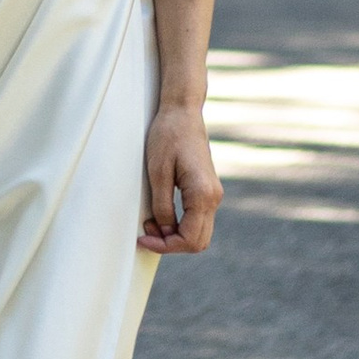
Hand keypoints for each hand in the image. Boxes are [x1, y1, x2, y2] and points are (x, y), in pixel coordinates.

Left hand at [141, 100, 220, 253]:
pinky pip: (198, 219)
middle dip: (172, 244)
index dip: (165, 245)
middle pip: (199, 242)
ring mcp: (213, 194)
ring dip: (177, 236)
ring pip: (200, 233)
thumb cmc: (168, 135)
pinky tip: (163, 217)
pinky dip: (182, 225)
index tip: (144, 239)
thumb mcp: (158, 173)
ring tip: (152, 225)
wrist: (183, 112)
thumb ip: (162, 206)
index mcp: (203, 194)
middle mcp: (214, 198)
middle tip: (147, 234)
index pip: (189, 238)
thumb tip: (164, 230)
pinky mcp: (207, 190)